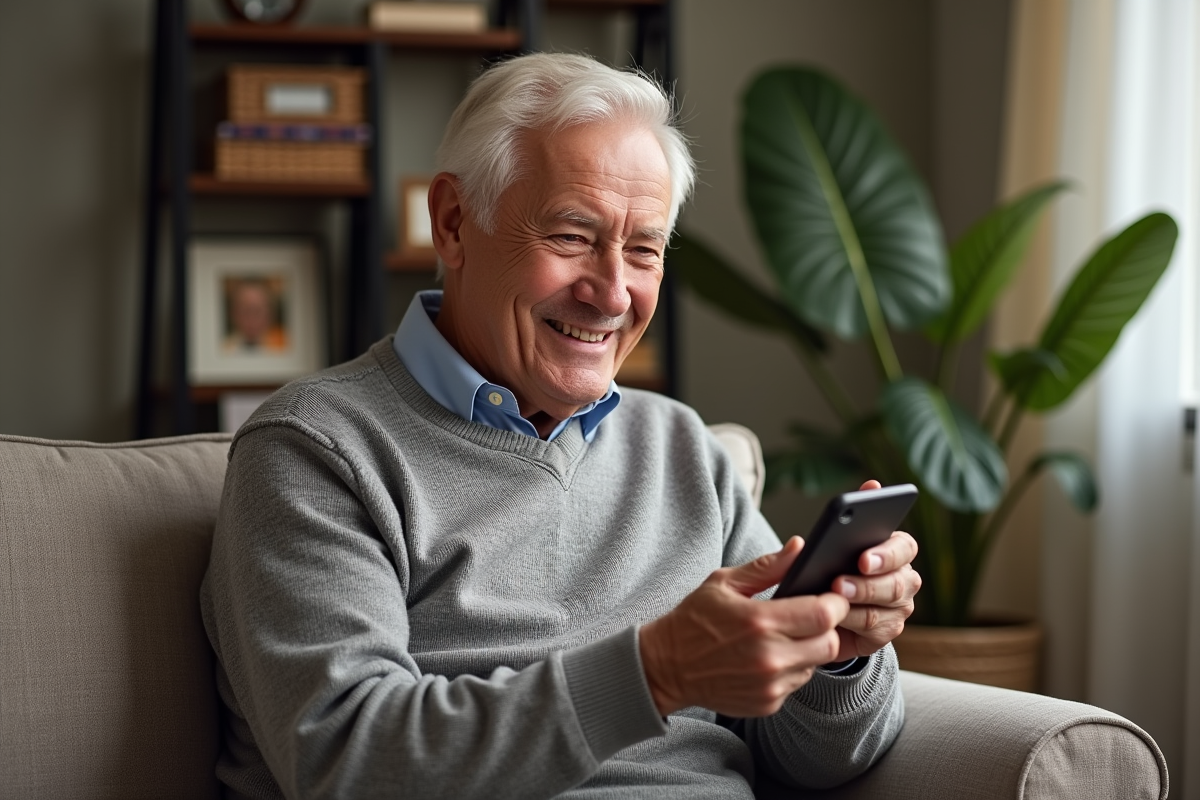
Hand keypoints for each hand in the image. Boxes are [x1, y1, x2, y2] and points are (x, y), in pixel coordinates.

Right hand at [639, 537, 849, 717]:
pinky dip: (791, 669)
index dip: (834, 603)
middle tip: (809, 617)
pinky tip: (768, 657)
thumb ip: (767, 566)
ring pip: (815, 665)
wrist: (667, 666)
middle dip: (826, 627)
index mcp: (759, 621)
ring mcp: (769, 684)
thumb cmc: (693, 621)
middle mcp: (768, 657)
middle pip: (830, 643)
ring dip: (809, 649)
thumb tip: (799, 547)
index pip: (824, 614)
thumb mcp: (724, 583)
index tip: (829, 597)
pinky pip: (797, 683)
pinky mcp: (767, 703)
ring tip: (783, 637)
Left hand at [829, 480, 921, 661]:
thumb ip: (842, 522)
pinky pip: (873, 627)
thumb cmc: (824, 569)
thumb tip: (863, 491)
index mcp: (893, 550)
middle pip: (899, 580)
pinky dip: (851, 621)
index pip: (903, 546)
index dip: (886, 553)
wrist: (817, 610)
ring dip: (857, 599)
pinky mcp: (886, 632)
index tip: (863, 557)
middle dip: (869, 581)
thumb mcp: (825, 544)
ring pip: (886, 605)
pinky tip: (834, 616)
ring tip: (833, 594)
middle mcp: (903, 578)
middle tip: (839, 580)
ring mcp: (898, 607)